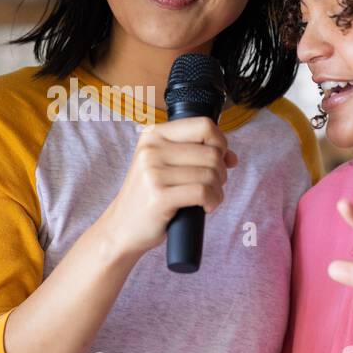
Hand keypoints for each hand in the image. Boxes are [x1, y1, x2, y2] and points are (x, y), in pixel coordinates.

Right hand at [96, 116, 238, 259]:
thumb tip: (231, 157)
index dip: (220, 142)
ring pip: (210, 173)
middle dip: (221, 172)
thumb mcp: (163, 166)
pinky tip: (206, 207)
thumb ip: (195, 155)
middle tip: (213, 186)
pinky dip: (212, 201)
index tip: (219, 159)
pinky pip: (202, 192)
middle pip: (211, 152)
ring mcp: (153, 172)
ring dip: (218, 190)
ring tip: (208, 199)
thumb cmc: (148, 196)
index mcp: (153, 135)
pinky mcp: (159, 196)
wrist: (122, 227)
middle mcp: (151, 150)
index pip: (203, 125)